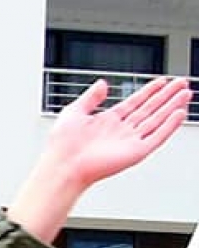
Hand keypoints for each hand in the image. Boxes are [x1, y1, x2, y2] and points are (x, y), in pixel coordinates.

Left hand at [9, 76, 191, 244]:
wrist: (63, 166)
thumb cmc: (62, 145)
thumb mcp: (74, 111)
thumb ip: (91, 97)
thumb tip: (102, 83)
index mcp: (107, 122)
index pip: (135, 102)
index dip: (149, 91)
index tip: (161, 81)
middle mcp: (120, 131)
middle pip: (150, 110)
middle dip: (166, 96)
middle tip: (181, 84)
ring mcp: (129, 142)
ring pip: (157, 121)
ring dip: (172, 107)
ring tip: (185, 93)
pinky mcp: (135, 153)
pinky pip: (156, 137)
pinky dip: (169, 126)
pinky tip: (179, 113)